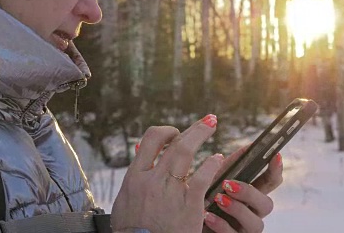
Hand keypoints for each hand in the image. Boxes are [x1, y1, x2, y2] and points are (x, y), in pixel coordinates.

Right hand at [111, 114, 223, 232]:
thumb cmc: (132, 232)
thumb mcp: (125, 202)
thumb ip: (134, 180)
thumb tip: (139, 157)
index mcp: (135, 177)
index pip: (150, 140)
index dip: (165, 132)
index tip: (176, 133)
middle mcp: (152, 180)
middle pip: (173, 143)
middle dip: (192, 129)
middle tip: (207, 121)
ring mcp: (170, 191)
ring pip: (186, 152)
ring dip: (201, 135)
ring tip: (212, 125)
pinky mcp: (188, 206)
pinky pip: (202, 177)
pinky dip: (211, 164)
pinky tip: (218, 158)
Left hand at [203, 146, 283, 232]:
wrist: (190, 222)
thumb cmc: (205, 199)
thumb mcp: (216, 180)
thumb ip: (231, 166)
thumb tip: (248, 147)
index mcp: (252, 195)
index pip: (271, 182)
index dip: (276, 170)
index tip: (275, 155)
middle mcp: (253, 213)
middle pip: (267, 204)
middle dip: (249, 193)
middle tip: (228, 184)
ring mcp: (245, 229)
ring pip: (256, 223)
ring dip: (237, 209)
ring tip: (218, 199)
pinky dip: (221, 224)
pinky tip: (208, 215)